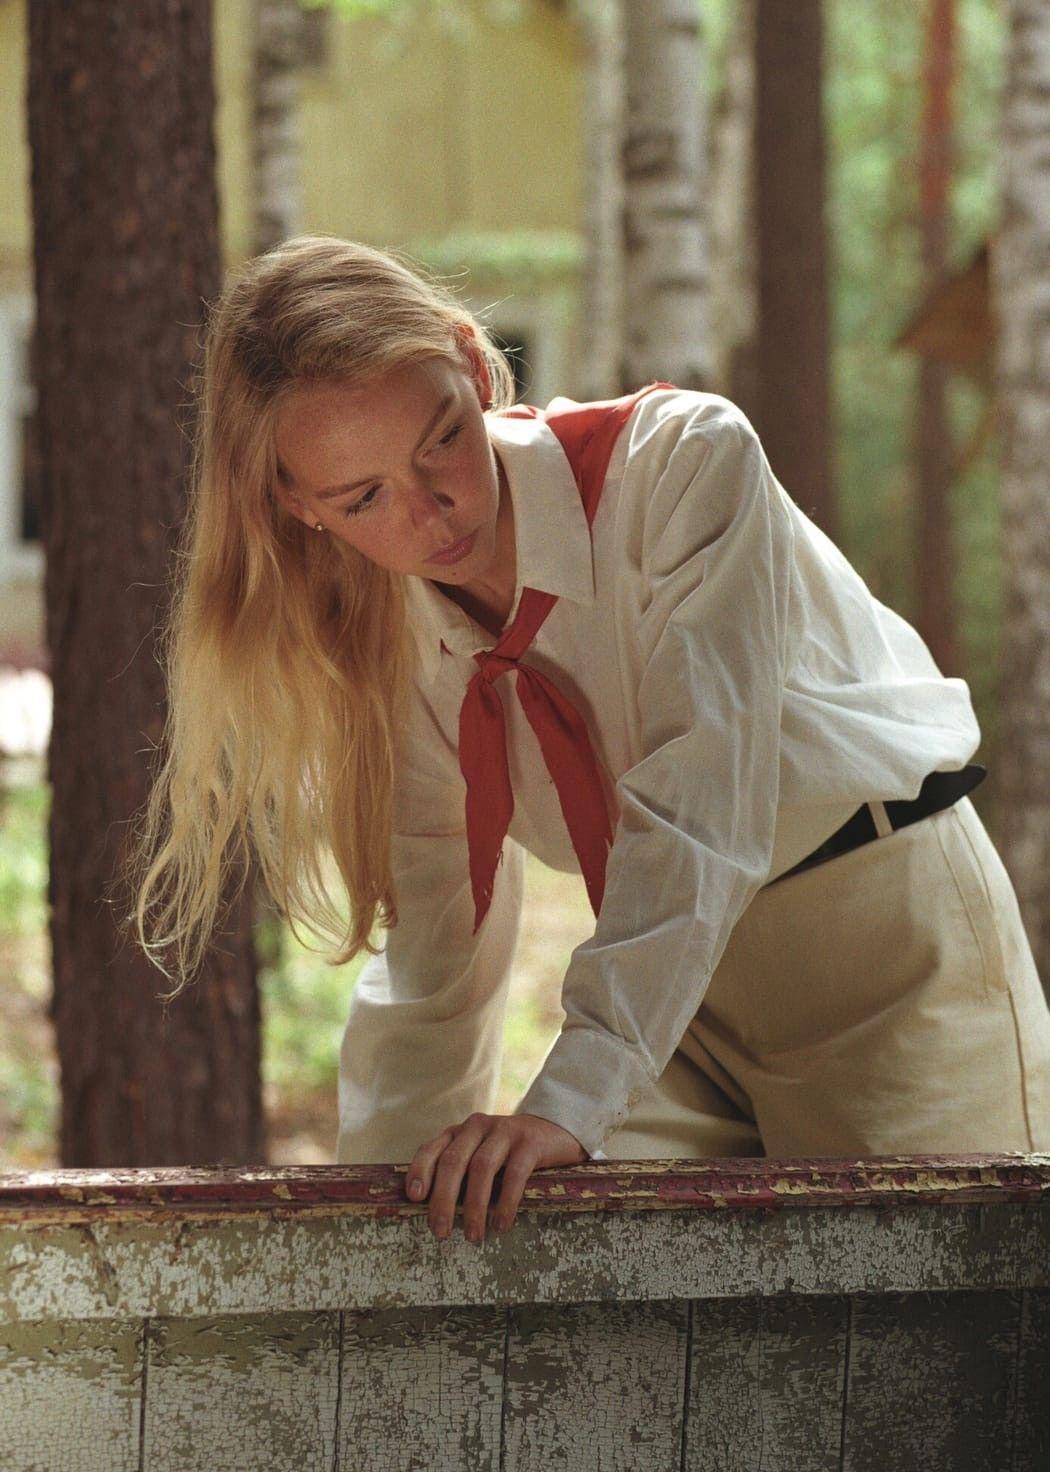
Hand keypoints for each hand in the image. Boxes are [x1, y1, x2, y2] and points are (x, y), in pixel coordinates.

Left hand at [404, 1112, 586, 1242]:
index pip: (432, 1148)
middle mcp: (478, 1126)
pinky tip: (502, 1225)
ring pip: (481, 1167)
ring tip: (474, 1236)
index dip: (419, 1171)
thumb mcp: (479, 1156)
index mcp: (459, 1132)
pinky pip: (514, 1174)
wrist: (555, 1131)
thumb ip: (459, 1173)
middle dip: (444, 1199)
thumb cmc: (508, 1154)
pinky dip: (505, 1202)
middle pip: (453, 1161)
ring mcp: (505, 1131)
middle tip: (441, 1232)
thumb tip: (434, 1213)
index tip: (414, 1198)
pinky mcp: (530, 1142)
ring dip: (475, 1206)